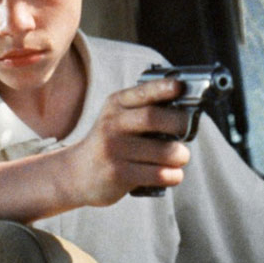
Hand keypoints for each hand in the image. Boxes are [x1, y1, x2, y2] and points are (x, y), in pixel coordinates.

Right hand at [68, 78, 190, 206]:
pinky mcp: (118, 174)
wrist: (76, 173)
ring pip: (163, 151)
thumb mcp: (118, 119)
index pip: (142, 92)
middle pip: (154, 118)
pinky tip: (172, 174)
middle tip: (187, 130)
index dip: (163, 88)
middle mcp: (112, 124)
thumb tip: (185, 111)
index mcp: (116, 105)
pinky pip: (158, 174)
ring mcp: (114, 149)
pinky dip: (173, 175)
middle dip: (180, 123)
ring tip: (180, 157)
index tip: (180, 87)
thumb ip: (144, 111)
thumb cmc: (110, 143)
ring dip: (180, 155)